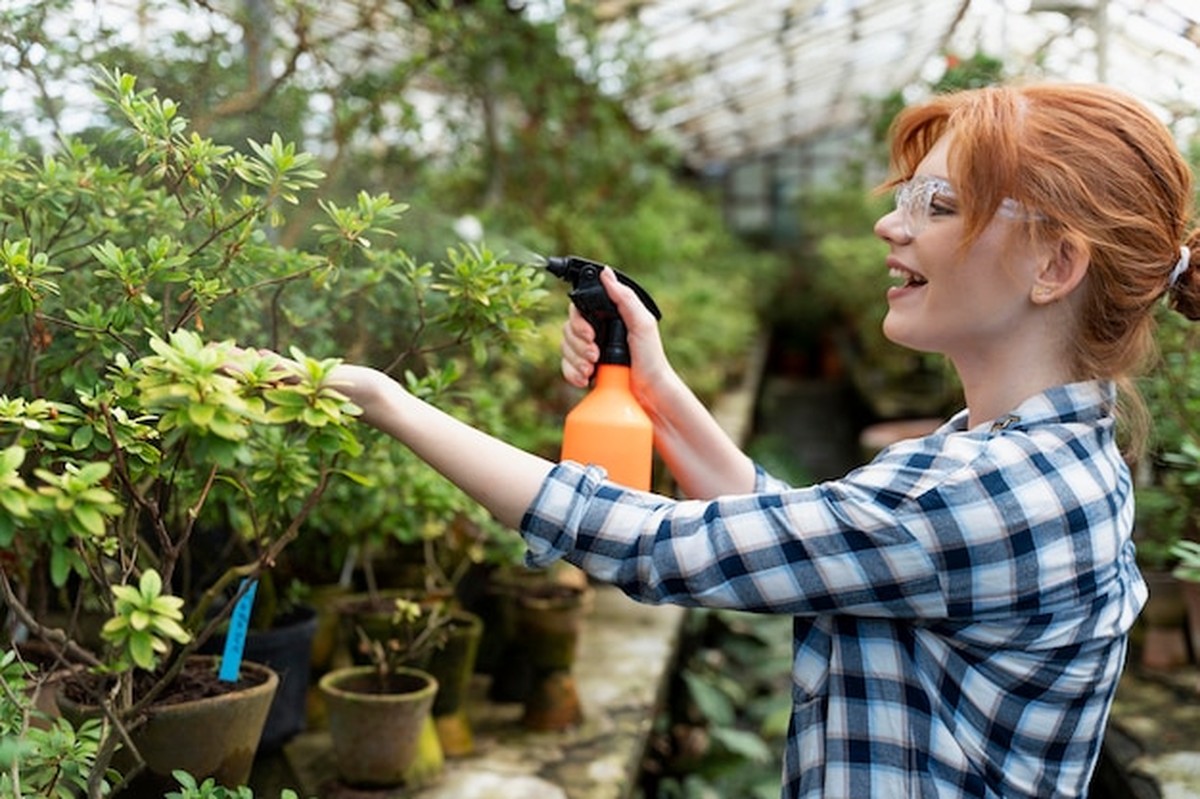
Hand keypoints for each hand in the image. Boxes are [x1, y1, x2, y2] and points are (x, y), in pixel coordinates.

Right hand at [559, 267, 672, 402]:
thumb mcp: (642, 323)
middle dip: (578, 345)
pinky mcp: (586, 371)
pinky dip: (572, 374)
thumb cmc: (651, 358)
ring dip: (575, 360)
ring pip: (565, 349)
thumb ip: (625, 298)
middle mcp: (597, 332)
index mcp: (608, 317)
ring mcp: (590, 352)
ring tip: (592, 370)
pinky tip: (585, 379)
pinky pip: (566, 368)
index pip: (578, 310)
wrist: (650, 393)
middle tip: (595, 355)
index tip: (590, 334)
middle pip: (568, 330)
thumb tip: (605, 273)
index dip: (578, 322)